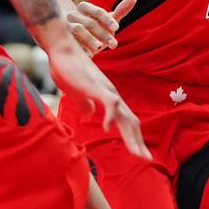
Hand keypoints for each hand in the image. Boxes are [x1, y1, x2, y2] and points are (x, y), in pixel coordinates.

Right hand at [47, 39, 149, 158]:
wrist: (62, 49)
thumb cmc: (68, 70)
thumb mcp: (77, 93)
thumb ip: (85, 103)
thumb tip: (90, 114)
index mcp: (109, 99)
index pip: (126, 122)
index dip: (133, 138)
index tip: (139, 154)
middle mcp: (112, 96)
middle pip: (130, 122)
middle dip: (138, 142)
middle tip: (146, 159)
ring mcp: (106, 91)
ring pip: (124, 116)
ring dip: (131, 136)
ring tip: (136, 153)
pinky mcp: (96, 86)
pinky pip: (108, 102)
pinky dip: (110, 116)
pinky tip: (107, 128)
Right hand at [66, 0, 134, 54]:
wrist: (85, 42)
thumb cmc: (99, 29)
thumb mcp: (110, 20)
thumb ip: (121, 10)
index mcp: (85, 7)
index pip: (97, 11)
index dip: (108, 19)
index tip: (117, 28)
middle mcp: (74, 15)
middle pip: (90, 22)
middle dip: (103, 33)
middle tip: (114, 44)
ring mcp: (67, 26)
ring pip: (78, 29)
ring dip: (90, 39)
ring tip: (100, 48)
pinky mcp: (64, 37)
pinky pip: (71, 41)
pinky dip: (81, 48)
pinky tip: (90, 55)